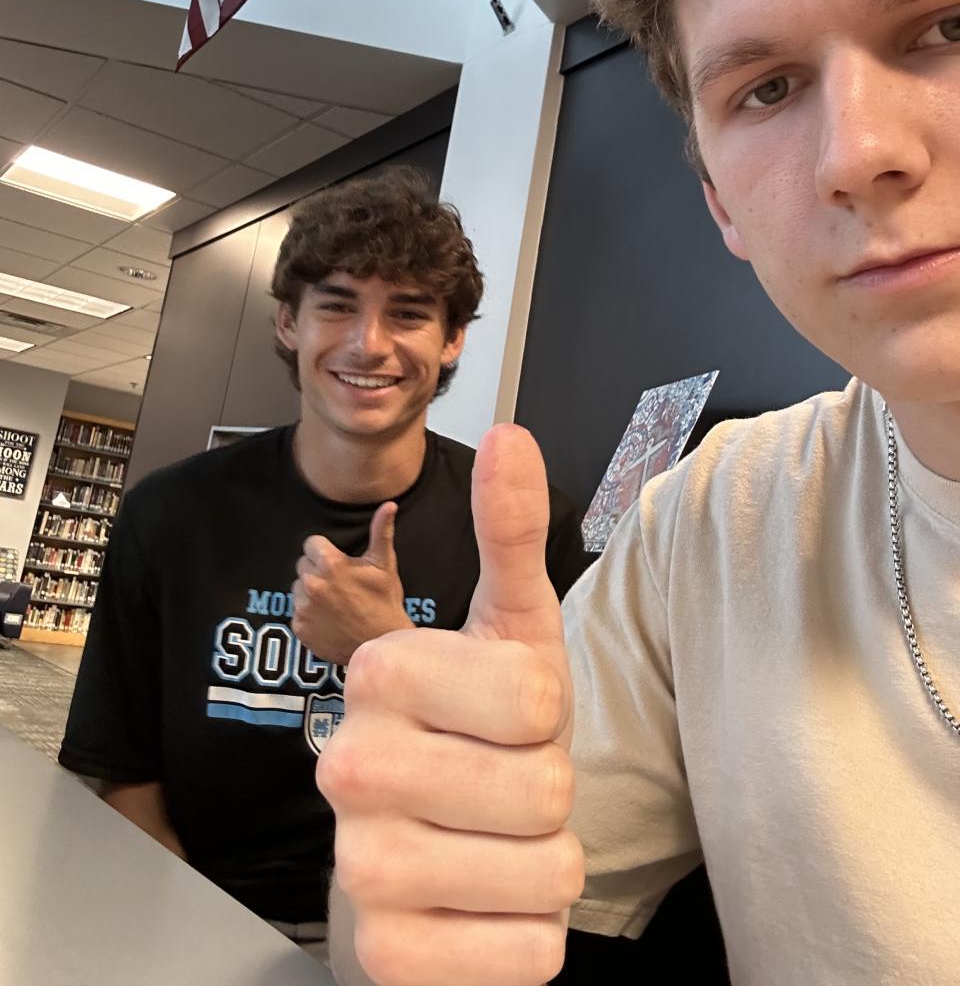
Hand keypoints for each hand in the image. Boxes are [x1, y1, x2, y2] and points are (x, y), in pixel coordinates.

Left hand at [292, 503, 412, 664]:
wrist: (381, 642)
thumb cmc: (384, 601)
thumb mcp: (384, 564)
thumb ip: (381, 531)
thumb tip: (389, 504)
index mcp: (330, 564)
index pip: (312, 544)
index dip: (326, 552)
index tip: (340, 564)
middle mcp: (312, 584)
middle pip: (303, 565)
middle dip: (318, 571)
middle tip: (339, 584)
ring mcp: (303, 607)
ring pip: (298, 588)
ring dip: (311, 592)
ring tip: (334, 602)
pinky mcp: (299, 627)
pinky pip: (296, 611)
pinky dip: (309, 614)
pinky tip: (328, 618)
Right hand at [319, 425, 582, 985]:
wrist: (418, 856)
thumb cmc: (478, 735)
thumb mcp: (506, 629)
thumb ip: (509, 534)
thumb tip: (511, 434)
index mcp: (382, 673)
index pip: (536, 699)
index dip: (546, 716)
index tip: (505, 717)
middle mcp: (350, 767)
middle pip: (544, 790)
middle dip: (549, 794)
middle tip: (502, 785)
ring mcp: (358, 869)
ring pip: (546, 875)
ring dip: (546, 866)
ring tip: (494, 845)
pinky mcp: (385, 957)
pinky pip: (530, 957)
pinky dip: (531, 938)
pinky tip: (479, 907)